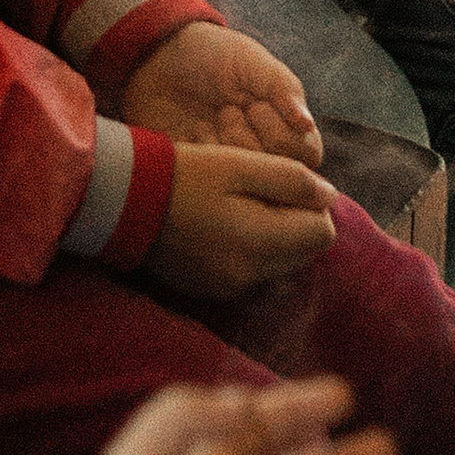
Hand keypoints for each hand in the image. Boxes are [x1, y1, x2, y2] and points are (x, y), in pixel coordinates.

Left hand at [119, 21, 322, 167]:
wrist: (157, 56)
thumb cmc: (212, 54)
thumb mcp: (250, 60)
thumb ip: (283, 88)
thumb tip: (306, 124)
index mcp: (285, 125)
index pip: (307, 155)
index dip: (282, 135)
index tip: (255, 105)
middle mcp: (264, 151)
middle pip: (278, 175)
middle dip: (250, 139)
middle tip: (228, 110)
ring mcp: (233, 166)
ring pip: (247, 182)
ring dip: (227, 145)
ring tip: (213, 117)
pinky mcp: (201, 175)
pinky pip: (212, 184)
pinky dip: (205, 156)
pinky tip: (194, 132)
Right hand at [141, 142, 337, 300]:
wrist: (126, 203)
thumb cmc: (184, 175)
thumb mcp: (240, 164)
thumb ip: (291, 180)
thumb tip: (329, 196)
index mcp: (260, 242)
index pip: (323, 233)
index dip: (313, 205)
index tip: (284, 184)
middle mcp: (251, 275)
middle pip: (304, 252)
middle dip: (295, 221)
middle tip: (259, 191)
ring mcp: (230, 287)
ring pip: (279, 262)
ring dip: (273, 236)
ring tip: (236, 206)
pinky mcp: (212, 289)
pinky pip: (251, 271)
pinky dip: (248, 249)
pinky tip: (219, 225)